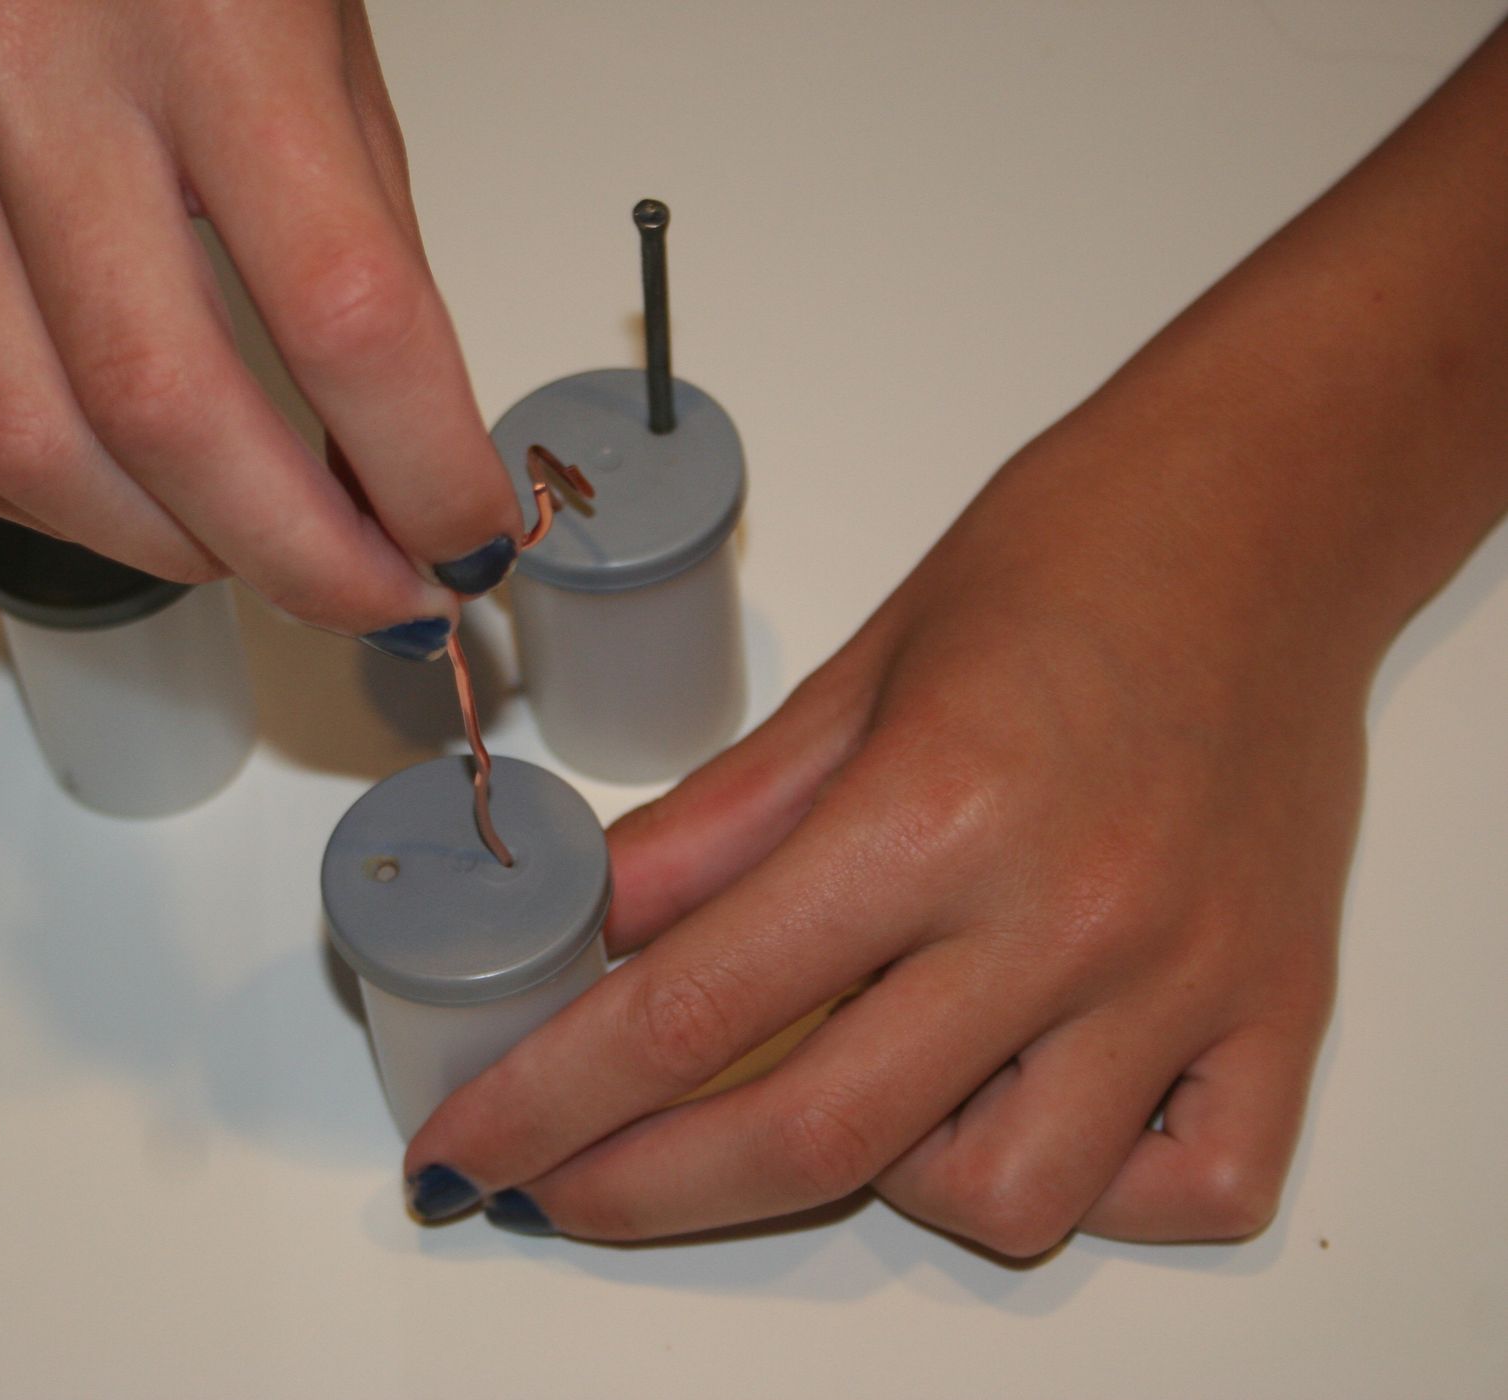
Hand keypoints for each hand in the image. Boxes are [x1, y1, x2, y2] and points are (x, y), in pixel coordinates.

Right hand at [0, 0, 519, 646]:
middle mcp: (22, 63)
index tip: (465, 539)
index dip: (422, 469)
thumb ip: (362, 256)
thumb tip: (395, 472)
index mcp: (205, 14)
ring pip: (25, 451)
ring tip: (248, 550)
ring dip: (168, 550)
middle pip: (167, 409)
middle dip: (298, 555)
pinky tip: (118, 495)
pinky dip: (35, 501)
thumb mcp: (320, 49)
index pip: (341, 310)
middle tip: (374, 594)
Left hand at [403, 397, 1369, 1251]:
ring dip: (886, 1177)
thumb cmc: (1060, 563)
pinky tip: (1032, 1098)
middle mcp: (1068, 916)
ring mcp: (1190, 981)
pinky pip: (1191, 1193)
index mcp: (934, 808)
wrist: (1269, 517)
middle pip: (818, 1137)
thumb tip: (598, 935)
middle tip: (561, 1185)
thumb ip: (720, 825)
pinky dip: (1092, 1186)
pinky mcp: (1299, 1013)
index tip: (473, 1151)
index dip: (555, 1099)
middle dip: (645, 1189)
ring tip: (864, 1074)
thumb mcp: (852, 676)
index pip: (695, 1008)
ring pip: (1006, 1199)